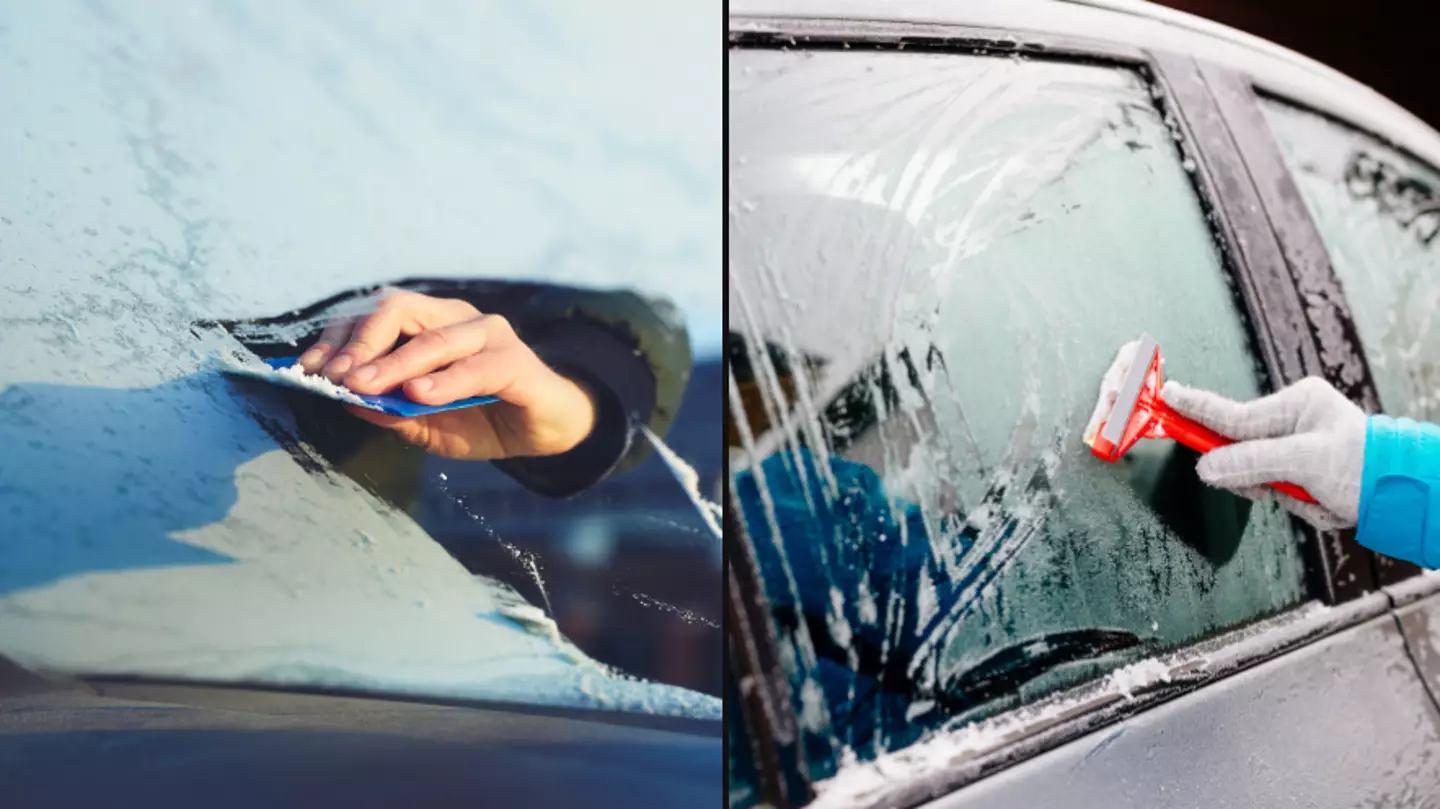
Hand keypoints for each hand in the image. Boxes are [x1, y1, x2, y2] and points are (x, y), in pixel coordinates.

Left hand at [297, 289, 596, 460]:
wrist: (545, 429)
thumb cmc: (483, 418)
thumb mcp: (425, 422)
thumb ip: (390, 409)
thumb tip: (345, 399)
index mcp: (430, 324)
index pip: (375, 314)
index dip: (339, 337)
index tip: (309, 368)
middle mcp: (458, 318)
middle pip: (399, 309)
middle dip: (361, 342)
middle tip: (336, 376)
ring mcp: (490, 335)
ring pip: (434, 338)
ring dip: (394, 363)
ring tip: (364, 386)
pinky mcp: (516, 361)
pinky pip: (475, 368)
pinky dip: (444, 382)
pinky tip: (419, 395)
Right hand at [1161, 377, 1366, 529]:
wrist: (1403, 496)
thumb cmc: (1363, 468)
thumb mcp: (1305, 463)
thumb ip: (1251, 462)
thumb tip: (1206, 468)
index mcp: (1297, 403)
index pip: (1232, 414)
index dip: (1195, 408)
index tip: (1165, 396)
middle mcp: (1293, 419)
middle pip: (1241, 449)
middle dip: (1256, 475)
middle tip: (1276, 486)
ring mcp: (1295, 445)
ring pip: (1256, 474)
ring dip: (1280, 492)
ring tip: (1313, 496)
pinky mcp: (1300, 469)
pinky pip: (1275, 487)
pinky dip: (1294, 501)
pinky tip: (1320, 502)